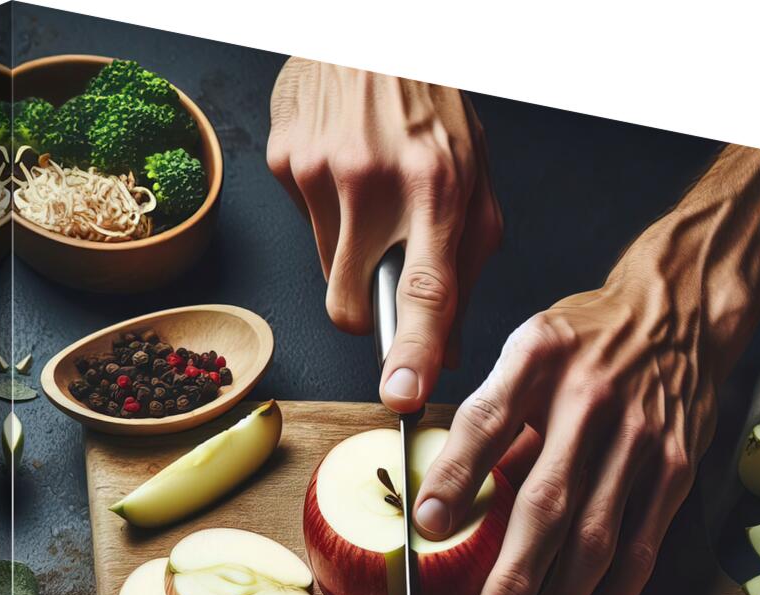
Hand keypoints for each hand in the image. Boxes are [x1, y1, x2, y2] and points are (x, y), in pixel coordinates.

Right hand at [267, 58, 501, 411]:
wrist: (372, 32)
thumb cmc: (433, 106)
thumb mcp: (475, 180)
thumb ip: (468, 269)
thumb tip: (449, 351)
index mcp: (439, 185)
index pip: (427, 286)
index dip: (414, 349)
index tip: (401, 394)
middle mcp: (374, 180)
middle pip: (351, 304)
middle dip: (365, 310)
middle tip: (382, 265)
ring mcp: (319, 170)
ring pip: (326, 271)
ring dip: (349, 253)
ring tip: (370, 194)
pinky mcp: (283, 161)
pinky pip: (304, 228)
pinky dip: (325, 215)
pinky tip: (343, 171)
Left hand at [412, 146, 759, 594]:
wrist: (679, 312)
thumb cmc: (583, 340)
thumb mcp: (528, 350)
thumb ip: (492, 417)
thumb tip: (444, 494)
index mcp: (538, 359)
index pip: (488, 420)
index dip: (457, 474)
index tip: (427, 527)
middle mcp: (590, 399)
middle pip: (549, 502)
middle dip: (514, 578)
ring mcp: (640, 438)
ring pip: (598, 539)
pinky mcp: (675, 469)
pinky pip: (643, 547)